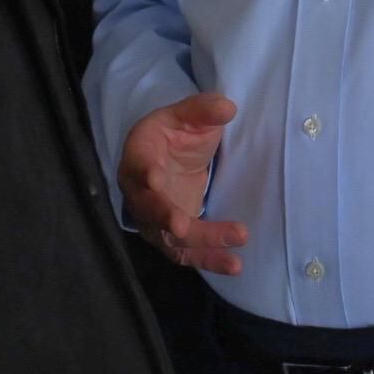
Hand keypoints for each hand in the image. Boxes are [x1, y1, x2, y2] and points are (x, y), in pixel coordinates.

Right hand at [119, 91, 246, 275]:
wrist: (166, 157)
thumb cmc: (174, 134)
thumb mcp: (186, 115)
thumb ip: (203, 110)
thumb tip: (228, 108)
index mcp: (139, 156)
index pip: (138, 165)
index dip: (145, 173)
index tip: (155, 178)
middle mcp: (139, 194)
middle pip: (150, 210)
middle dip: (167, 218)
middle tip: (183, 225)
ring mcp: (154, 220)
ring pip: (171, 239)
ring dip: (200, 247)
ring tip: (231, 257)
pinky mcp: (172, 237)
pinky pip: (188, 253)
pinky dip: (210, 261)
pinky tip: (234, 265)